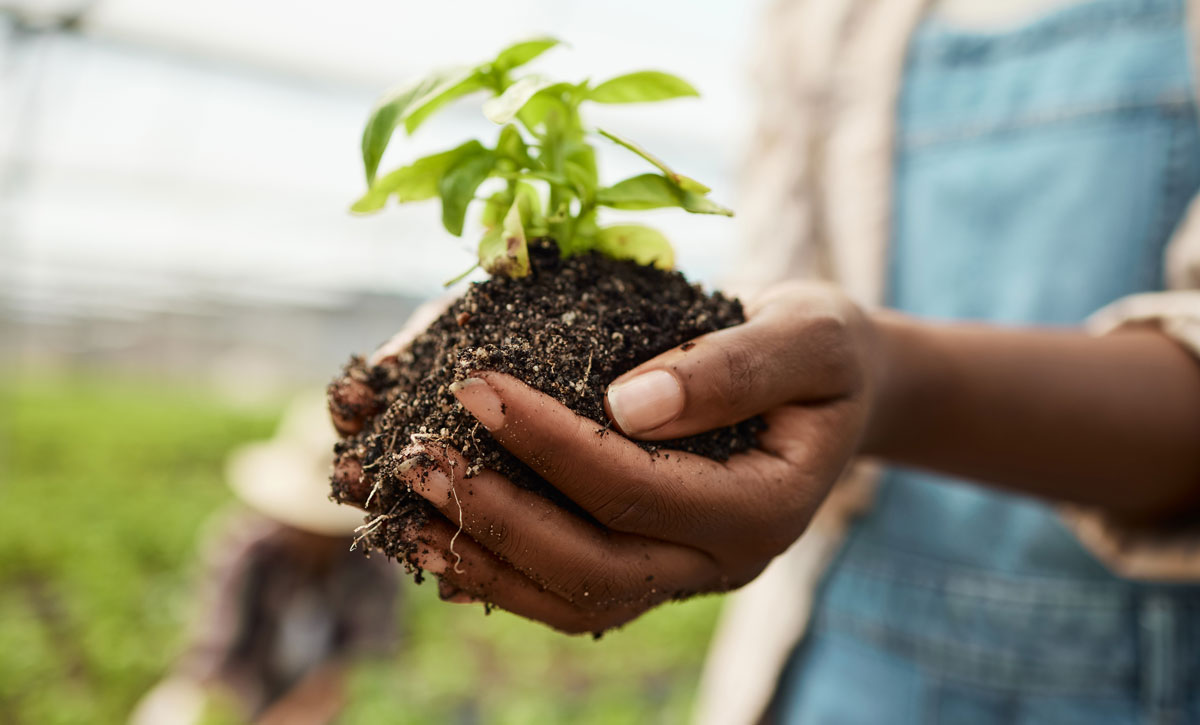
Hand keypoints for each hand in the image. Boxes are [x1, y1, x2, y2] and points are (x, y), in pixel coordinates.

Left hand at [395, 281, 879, 633]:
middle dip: (494, 514)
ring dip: (478, 558)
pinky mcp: (647, 566)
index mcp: (761, 510)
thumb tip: (626, 404)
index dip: (549, 443)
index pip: (635, 489)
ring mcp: (680, 576)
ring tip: (396, 508)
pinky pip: (564, 590)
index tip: (476, 385)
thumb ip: (734, 367)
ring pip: (568, 600)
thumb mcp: (807, 335)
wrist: (830, 387)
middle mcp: (718, 563)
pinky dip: (495, 570)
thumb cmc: (821, 350)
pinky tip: (433, 536)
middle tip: (415, 456)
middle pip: (591, 568)